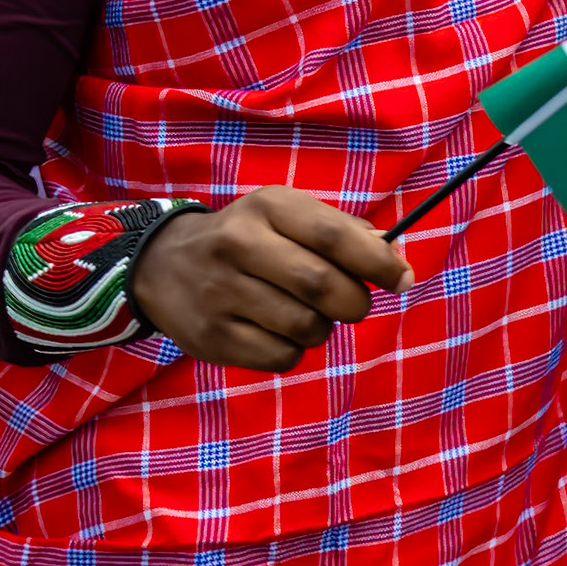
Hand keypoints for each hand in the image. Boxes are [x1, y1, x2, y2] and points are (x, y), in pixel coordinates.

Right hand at [128, 186, 410, 371]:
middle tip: (355, 304)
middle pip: (323, 285)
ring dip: (324, 327)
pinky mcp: (213, 339)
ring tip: (308, 313)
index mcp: (268, 207)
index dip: (377, 261)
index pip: (334, 236)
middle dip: (355, 302)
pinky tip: (279, 331)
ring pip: (306, 327)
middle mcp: (240, 246)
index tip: (402, 279)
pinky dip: (295, 350)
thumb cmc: (250, 237)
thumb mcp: (287, 215)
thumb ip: (342, 232)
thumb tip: (397, 262)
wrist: (164, 265)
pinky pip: (282, 357)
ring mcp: (222, 295)